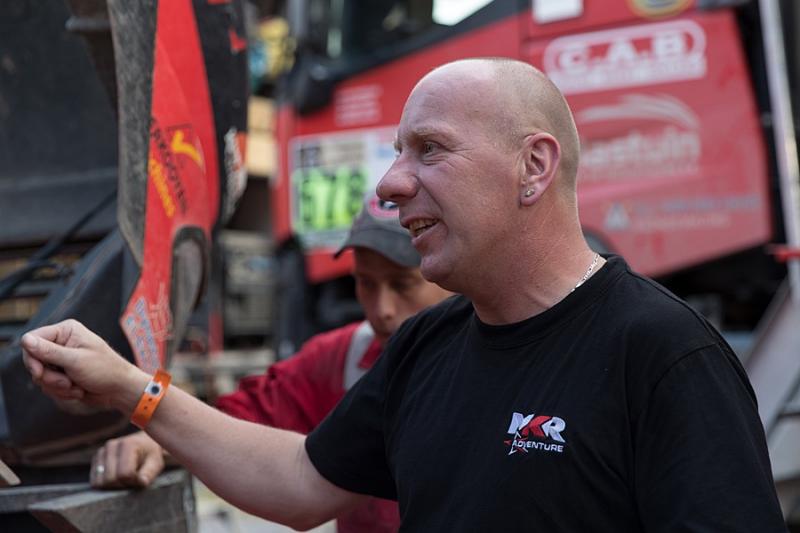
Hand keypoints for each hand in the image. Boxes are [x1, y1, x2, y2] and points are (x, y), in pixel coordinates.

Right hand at [21, 319, 147, 413]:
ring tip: (76, 386)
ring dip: (57, 386)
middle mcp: (61, 343)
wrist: (120, 390)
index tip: (39, 372)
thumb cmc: (105, 370)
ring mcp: (61, 360)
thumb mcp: (75, 360)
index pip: (32, 340)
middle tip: (66, 382)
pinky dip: (61, 392)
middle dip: (48, 376)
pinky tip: (78, 390)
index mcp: (66, 331)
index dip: (31, 358)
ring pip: (40, 376)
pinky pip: (48, 386)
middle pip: (33, 360)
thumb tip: (25, 339)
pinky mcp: (62, 374)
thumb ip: (49, 352)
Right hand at [90, 431, 165, 487]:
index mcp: (128, 445)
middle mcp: (111, 446)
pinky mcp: (95, 459)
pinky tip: (116, 477)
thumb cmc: (151, 454)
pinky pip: (94, 481)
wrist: (144, 444)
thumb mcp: (156, 462)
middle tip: (133, 479)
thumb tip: (141, 482)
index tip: (140, 478)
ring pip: (99, 482)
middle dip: (122, 485)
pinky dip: (105, 484)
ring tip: (125, 478)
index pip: (124, 474)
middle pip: (109, 480)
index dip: (133, 482)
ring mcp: (101, 452)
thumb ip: (150, 472)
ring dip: (113, 486)